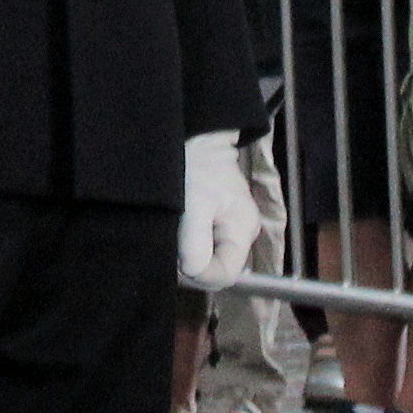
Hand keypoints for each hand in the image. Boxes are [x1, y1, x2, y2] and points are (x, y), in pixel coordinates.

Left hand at [178, 131, 263, 291]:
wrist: (196, 137)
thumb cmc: (195, 165)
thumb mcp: (193, 204)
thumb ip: (195, 244)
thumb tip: (192, 273)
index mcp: (242, 231)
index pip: (224, 275)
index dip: (198, 275)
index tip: (176, 258)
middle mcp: (241, 235)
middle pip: (216, 270)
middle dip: (190, 264)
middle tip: (169, 244)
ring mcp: (230, 229)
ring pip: (208, 260)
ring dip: (186, 254)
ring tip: (172, 232)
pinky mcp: (217, 223)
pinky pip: (203, 247)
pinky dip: (187, 244)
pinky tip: (177, 230)